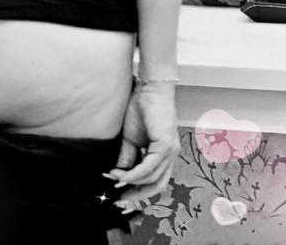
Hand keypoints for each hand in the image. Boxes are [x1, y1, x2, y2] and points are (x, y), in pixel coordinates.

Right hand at [106, 83, 179, 210]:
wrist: (150, 89)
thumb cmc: (142, 108)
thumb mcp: (131, 138)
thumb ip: (128, 156)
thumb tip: (118, 173)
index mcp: (164, 154)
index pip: (154, 180)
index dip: (138, 190)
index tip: (120, 194)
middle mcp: (170, 155)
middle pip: (157, 186)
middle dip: (137, 194)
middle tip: (119, 197)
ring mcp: (170, 151)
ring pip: (153, 178)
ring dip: (132, 183)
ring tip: (115, 180)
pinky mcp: (165, 145)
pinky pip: (150, 167)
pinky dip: (135, 173)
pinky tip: (122, 174)